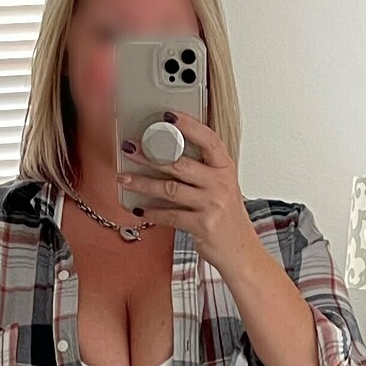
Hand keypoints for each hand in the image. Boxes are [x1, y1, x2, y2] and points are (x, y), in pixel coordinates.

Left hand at [118, 112, 262, 280]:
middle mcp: (220, 184)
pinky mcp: (202, 225)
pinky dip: (152, 212)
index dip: (188, 125)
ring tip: (125, 179)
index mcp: (225, 168)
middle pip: (180, 164)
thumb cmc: (227, 216)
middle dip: (150, 155)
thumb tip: (165, 154)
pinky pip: (170, 215)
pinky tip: (139, 208)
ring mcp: (212, 205)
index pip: (208, 140)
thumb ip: (201, 169)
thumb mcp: (221, 186)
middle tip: (131, 148)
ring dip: (143, 183)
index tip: (168, 116)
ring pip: (169, 189)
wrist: (240, 249)